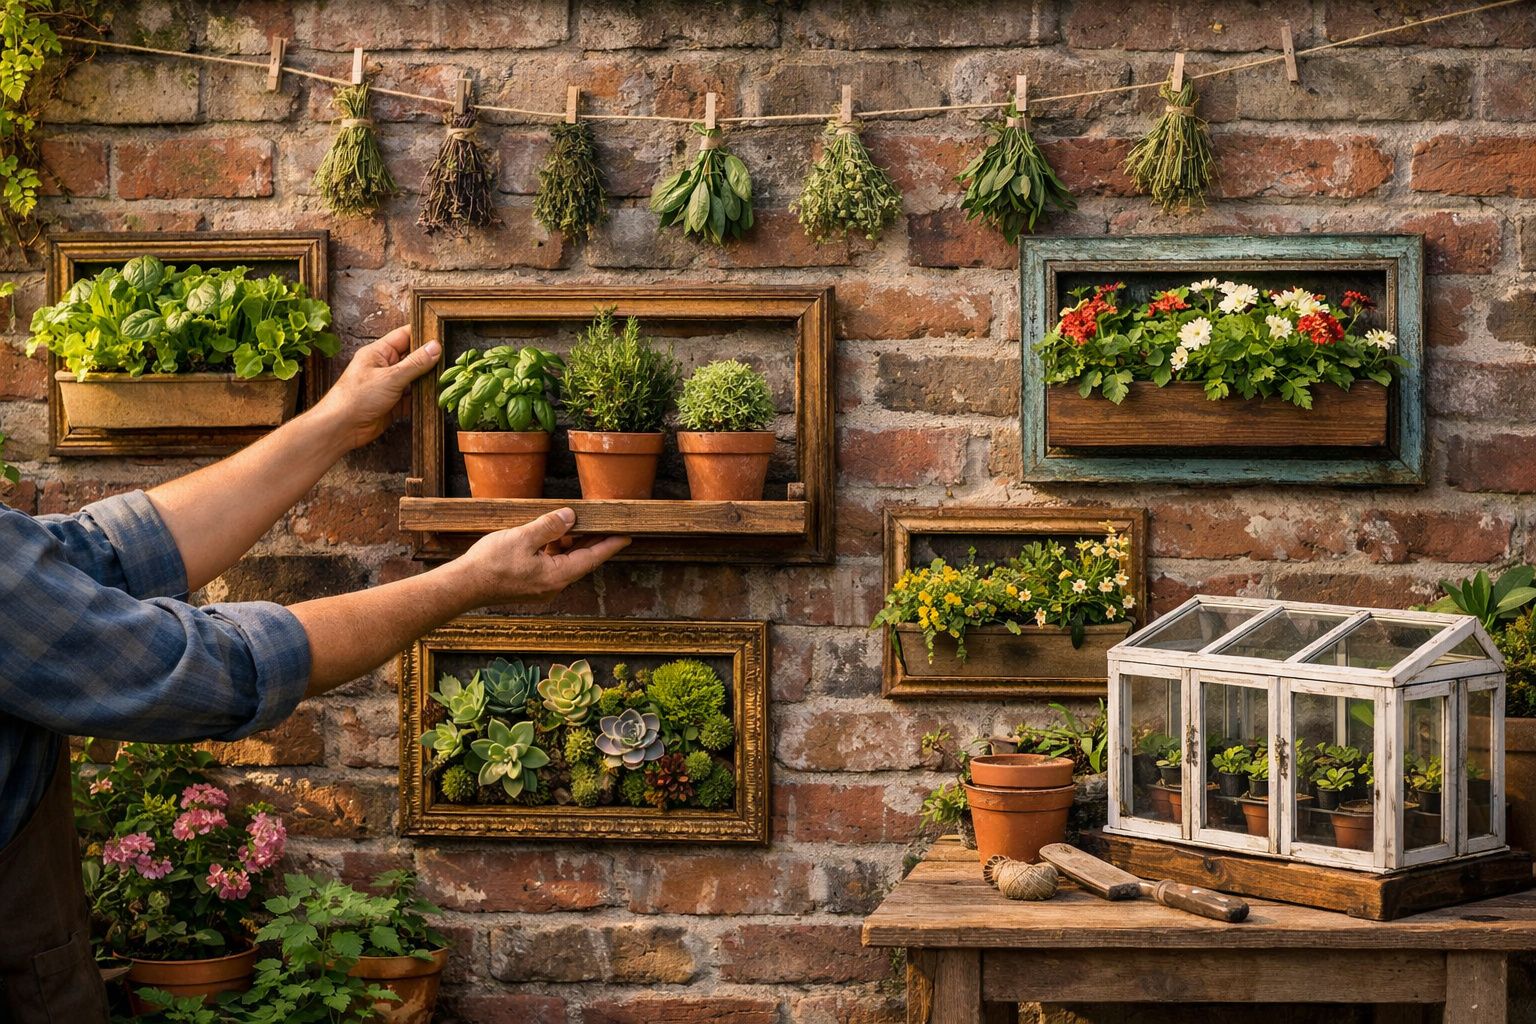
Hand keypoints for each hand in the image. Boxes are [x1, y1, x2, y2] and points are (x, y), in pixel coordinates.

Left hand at [312, 325, 441, 451]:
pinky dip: (422, 399)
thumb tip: (434, 348)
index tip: (442, 336)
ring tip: (445, 380)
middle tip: (448, 361)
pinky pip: (412, 398)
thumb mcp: (391, 376)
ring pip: (414, 379)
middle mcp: (384, 367)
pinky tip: (434, 399)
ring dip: (426, 382)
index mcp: (378, 352)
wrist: (342, 427)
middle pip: (412, 358)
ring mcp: (388, 386)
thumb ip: (415, 363)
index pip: (404, 336)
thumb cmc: (357, 397)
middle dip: (428, 360)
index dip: (423, 335)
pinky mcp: (392, 404)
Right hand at [456, 509, 629, 606]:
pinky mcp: (531, 584)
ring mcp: (542, 586)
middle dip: (592, 540)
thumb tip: (571, 517)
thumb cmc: (490, 564)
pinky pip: (552, 564)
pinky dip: (555, 549)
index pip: (592, 558)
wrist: (464, 586)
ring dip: (569, 543)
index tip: (627, 535)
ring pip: (565, 561)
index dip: (610, 545)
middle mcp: (554, 584)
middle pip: (581, 560)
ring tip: (570, 522)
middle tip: (604, 522)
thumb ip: (550, 526)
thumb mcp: (523, 537)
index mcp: (557, 575)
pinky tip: (548, 534)